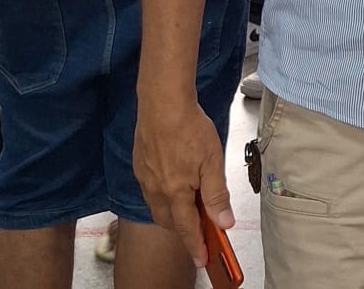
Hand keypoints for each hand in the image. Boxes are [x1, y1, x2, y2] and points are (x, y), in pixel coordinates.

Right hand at [133, 96, 231, 268]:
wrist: (162, 103)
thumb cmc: (189, 128)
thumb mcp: (212, 162)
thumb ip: (216, 195)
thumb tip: (223, 223)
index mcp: (175, 193)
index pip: (186, 229)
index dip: (196, 246)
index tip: (203, 260)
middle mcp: (156, 190)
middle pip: (169, 222)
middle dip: (183, 230)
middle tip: (200, 230)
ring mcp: (145, 178)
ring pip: (158, 207)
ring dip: (173, 213)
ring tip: (190, 205)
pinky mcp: (140, 166)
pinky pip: (151, 190)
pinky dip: (164, 196)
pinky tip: (175, 183)